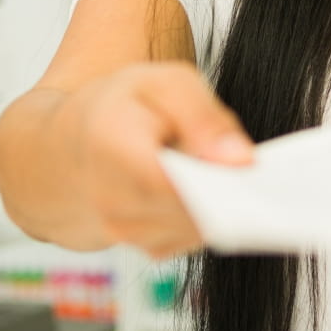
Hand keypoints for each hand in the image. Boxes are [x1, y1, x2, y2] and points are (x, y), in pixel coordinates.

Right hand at [43, 61, 253, 258]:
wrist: (71, 144)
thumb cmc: (121, 107)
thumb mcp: (163, 83)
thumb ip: (204, 116)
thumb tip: (242, 161)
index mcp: (114, 151)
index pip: (175, 187)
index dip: (219, 188)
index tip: (255, 179)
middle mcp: (114, 204)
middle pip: (194, 216)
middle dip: (231, 197)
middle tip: (259, 176)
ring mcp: (126, 233)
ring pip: (199, 232)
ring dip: (221, 208)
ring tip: (231, 177)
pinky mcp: (145, 246)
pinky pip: (193, 239)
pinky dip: (209, 218)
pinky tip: (212, 192)